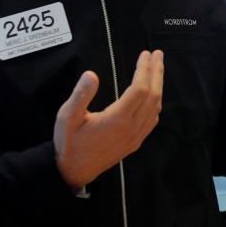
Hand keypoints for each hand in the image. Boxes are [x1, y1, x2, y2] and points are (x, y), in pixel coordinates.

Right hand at [53, 50, 163, 188]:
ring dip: (158, 86)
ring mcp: (135, 137)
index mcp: (117, 120)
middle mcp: (131, 128)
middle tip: (157, 54)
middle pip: (153, 96)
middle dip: (156, 73)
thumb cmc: (68, 143)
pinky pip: (151, 120)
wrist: (72, 172)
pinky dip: (155, 103)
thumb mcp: (67, 117)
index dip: (144, 70)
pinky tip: (152, 95)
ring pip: (155, 108)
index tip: (144, 54)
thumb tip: (91, 74)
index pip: (139, 89)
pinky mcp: (134, 143)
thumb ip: (80, 95)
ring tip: (157, 69)